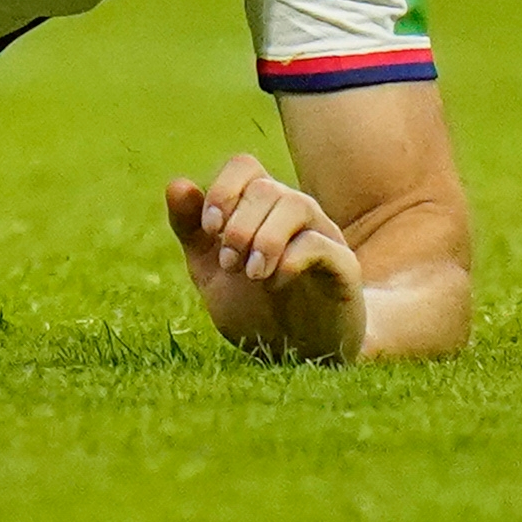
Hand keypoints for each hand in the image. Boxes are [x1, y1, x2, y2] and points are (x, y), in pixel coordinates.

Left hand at [167, 152, 366, 361]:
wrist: (297, 356)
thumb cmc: (254, 307)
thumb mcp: (210, 272)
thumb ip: (191, 230)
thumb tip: (178, 184)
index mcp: (260, 208)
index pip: (244, 166)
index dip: (223, 190)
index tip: (209, 231)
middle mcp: (295, 213)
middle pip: (266, 187)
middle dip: (238, 226)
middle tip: (229, 265)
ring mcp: (323, 235)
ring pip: (296, 204)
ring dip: (264, 238)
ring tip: (251, 274)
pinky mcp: (344, 267)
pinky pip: (320, 243)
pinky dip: (291, 259)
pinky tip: (274, 284)